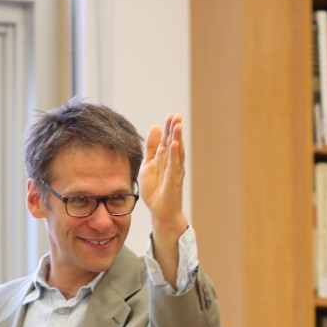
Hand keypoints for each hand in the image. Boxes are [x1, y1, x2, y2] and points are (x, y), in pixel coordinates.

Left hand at [138, 113, 188, 241]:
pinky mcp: (174, 180)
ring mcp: (174, 171)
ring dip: (177, 138)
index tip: (171, 115)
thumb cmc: (155, 189)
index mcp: (164, 158)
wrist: (160, 210)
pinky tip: (175, 144)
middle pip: (173, 142)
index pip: (167, 139)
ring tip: (178, 125)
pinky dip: (175, 154)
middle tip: (177, 115)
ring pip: (176, 152)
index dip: (169, 128)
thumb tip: (155, 127)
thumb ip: (151, 148)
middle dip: (175, 129)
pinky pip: (175, 165)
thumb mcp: (148, 164)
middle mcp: (171, 162)